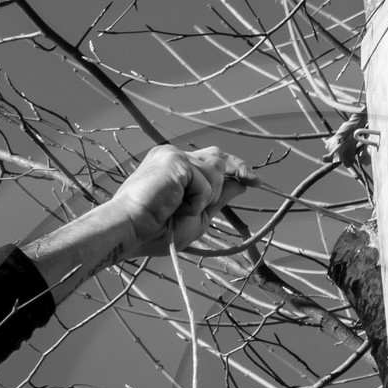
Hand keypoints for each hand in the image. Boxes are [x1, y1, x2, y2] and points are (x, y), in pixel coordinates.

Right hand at [110, 144, 252, 257]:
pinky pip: (205, 182)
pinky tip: (175, 205)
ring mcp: (174, 156)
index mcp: (174, 167)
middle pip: (218, 158)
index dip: (235, 167)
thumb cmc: (155, 231)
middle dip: (238, 170)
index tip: (254, 180)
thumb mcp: (197, 214)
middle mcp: (173, 156)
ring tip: (179, 209)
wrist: (132, 231)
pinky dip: (197, 200)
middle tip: (255, 181)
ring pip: (215, 173)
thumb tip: (242, 183)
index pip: (212, 159)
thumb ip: (218, 197)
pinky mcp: (175, 161)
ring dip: (205, 199)